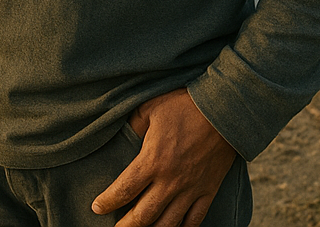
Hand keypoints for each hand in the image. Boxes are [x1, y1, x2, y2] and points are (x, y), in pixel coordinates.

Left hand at [91, 88, 236, 226]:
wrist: (222, 112)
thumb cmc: (184, 106)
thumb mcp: (150, 108)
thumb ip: (134, 125)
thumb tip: (124, 134)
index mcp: (153, 160)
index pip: (125, 189)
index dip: (108, 201)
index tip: (97, 207)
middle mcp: (170, 181)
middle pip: (144, 214)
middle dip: (126, 226)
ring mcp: (190, 190)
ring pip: (168, 224)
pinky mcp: (208, 192)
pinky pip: (194, 221)